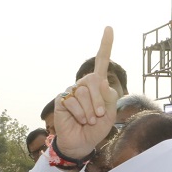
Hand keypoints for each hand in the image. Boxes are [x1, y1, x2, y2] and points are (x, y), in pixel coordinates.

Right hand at [54, 27, 118, 158]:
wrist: (82, 142)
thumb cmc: (97, 128)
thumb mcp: (109, 114)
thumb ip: (109, 97)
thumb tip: (100, 80)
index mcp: (98, 84)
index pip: (101, 62)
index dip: (105, 45)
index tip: (109, 28)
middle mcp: (84, 84)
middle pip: (94, 81)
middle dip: (99, 101)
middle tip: (100, 116)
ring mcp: (72, 91)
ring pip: (83, 93)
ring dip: (90, 111)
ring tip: (89, 120)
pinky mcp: (62, 100)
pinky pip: (72, 102)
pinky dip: (80, 114)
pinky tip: (79, 120)